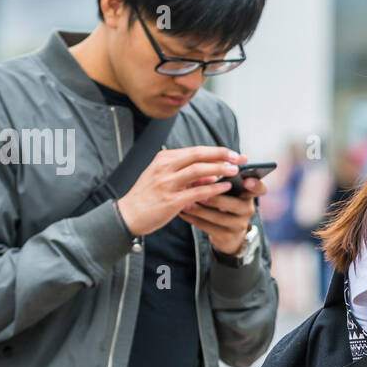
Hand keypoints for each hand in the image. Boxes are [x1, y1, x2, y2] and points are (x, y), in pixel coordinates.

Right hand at [116, 146, 245, 237]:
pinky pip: (196, 191)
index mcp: (164, 159)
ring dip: (219, 169)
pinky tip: (225, 188)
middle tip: (239, 158)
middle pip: (199, 155)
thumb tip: (213, 174)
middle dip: (222, 155)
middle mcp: (165, 167)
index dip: (217, 151)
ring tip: (235, 171)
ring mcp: (167, 183)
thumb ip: (189, 176)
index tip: (233, 153)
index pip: (195, 150)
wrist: (128, 215)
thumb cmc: (148, 197)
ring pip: (198, 170)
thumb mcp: (166, 179)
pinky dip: (213, 188)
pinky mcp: (171, 200)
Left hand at [178, 178, 266, 253]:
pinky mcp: (227, 237)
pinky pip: (207, 227)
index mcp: (249, 194)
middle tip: (199, 192)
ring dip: (200, 209)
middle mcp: (248, 210)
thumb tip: (203, 164)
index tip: (246, 182)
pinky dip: (193, 219)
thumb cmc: (225, 204)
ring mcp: (239, 225)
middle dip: (216, 198)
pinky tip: (182, 212)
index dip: (255, 185)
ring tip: (184, 201)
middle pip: (235, 204)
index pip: (260, 189)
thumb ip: (222, 179)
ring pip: (218, 217)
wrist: (228, 234)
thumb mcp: (229, 192)